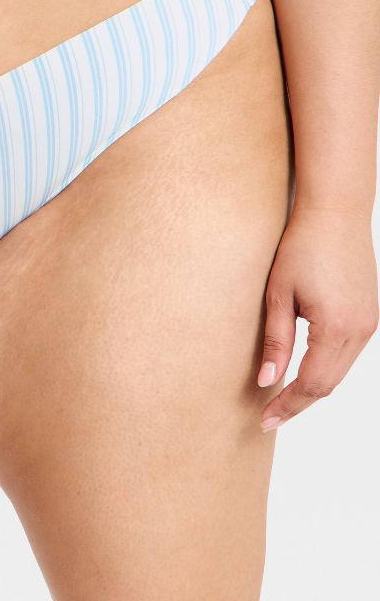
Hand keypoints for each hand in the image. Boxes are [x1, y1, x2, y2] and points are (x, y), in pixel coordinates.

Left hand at [257, 207, 378, 430]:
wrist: (335, 213)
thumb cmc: (301, 248)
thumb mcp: (278, 295)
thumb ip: (275, 341)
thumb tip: (267, 381)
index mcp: (337, 328)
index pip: (311, 384)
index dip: (287, 405)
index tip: (264, 420)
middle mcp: (361, 331)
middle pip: (328, 384)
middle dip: (298, 403)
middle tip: (268, 418)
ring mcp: (369, 324)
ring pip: (339, 372)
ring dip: (312, 388)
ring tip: (281, 401)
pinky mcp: (368, 315)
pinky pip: (346, 354)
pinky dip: (324, 368)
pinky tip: (302, 372)